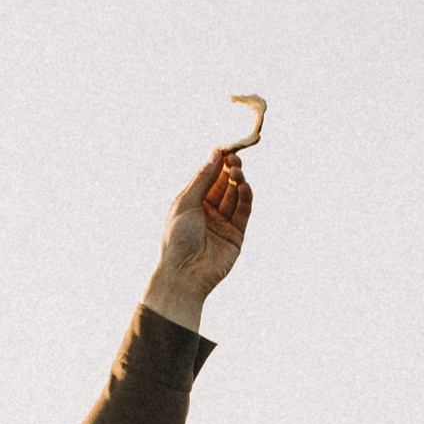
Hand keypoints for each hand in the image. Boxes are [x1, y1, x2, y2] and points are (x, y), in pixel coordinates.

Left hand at [147, 144, 252, 327]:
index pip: (209, 179)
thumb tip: (215, 153)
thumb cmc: (177, 238)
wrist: (184, 273)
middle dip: (230, 171)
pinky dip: (246, 197)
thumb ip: (203, 178)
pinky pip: (243, 212)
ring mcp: (223, 223)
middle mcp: (208, 212)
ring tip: (238, 171)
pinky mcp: (236, 235)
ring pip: (235, 196)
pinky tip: (244, 185)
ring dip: (238, 182)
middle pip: (224, 185)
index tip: (226, 150)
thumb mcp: (186, 202)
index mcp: (192, 204)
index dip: (218, 164)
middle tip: (234, 159)